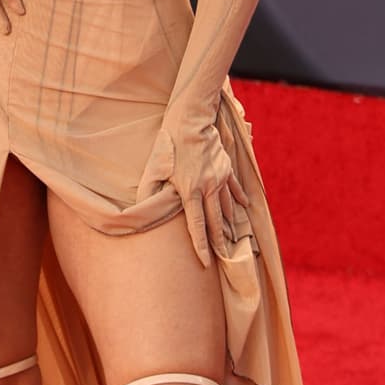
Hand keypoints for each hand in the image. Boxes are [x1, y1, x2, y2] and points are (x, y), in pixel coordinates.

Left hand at [135, 113, 249, 268]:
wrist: (192, 121)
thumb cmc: (169, 144)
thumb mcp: (154, 168)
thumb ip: (149, 190)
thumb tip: (140, 208)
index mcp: (190, 192)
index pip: (197, 226)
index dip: (201, 247)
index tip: (206, 263)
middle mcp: (209, 188)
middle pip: (216, 222)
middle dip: (219, 242)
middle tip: (223, 259)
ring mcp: (221, 178)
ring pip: (227, 207)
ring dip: (229, 225)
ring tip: (232, 240)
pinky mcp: (226, 168)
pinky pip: (235, 189)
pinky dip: (239, 199)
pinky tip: (244, 208)